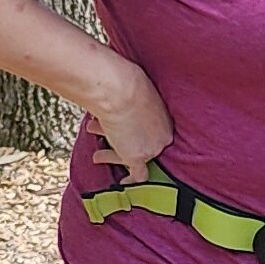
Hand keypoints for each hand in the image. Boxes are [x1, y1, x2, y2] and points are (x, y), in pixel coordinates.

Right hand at [86, 60, 173, 184]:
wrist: (121, 90)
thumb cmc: (125, 82)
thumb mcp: (137, 89)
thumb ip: (134, 98)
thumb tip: (121, 90)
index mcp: (166, 118)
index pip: (155, 132)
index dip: (137, 132)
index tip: (128, 132)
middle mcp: (163, 135)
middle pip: (146, 145)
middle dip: (122, 140)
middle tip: (108, 136)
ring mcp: (152, 148)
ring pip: (135, 160)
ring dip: (112, 156)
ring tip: (98, 155)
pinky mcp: (137, 157)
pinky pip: (137, 174)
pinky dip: (130, 179)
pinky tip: (122, 182)